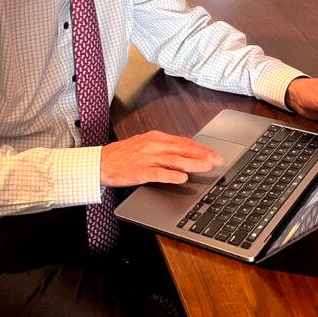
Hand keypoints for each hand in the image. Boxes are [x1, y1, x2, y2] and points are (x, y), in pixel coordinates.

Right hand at [100, 131, 223, 186]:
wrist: (99, 162)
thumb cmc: (121, 155)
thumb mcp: (145, 145)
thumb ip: (163, 149)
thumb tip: (183, 153)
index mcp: (156, 138)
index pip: (184, 142)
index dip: (201, 148)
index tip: (214, 153)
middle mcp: (153, 145)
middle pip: (183, 149)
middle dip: (203, 155)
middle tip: (218, 160)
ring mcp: (146, 158)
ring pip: (175, 160)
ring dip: (193, 164)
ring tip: (207, 167)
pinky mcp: (139, 171)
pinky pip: (158, 173)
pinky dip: (171, 175)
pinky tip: (182, 178)